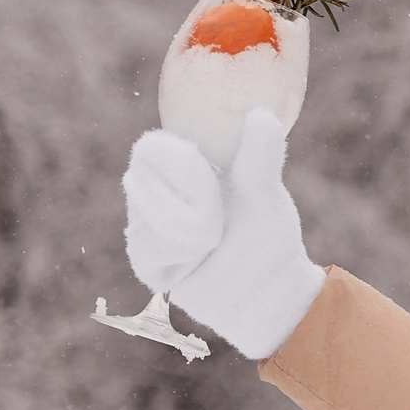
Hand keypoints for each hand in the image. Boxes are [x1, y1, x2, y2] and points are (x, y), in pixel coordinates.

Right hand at [120, 108, 326, 359]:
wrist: (269, 295)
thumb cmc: (268, 238)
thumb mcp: (266, 197)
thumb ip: (262, 158)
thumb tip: (261, 113)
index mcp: (186, 169)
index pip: (152, 149)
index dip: (173, 161)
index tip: (203, 173)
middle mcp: (160, 193)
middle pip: (141, 180)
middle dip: (189, 204)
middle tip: (218, 221)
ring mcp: (149, 227)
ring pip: (143, 219)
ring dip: (186, 232)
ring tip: (212, 241)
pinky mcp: (147, 261)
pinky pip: (146, 251)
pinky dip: (177, 257)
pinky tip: (196, 262)